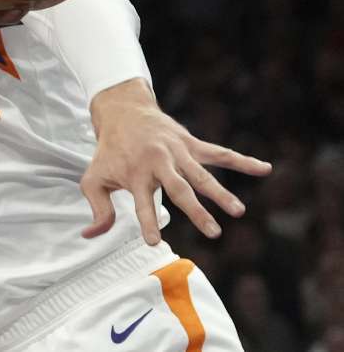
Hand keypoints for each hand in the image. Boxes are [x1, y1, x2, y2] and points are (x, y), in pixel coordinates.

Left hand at [80, 79, 272, 244]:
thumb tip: (90, 235)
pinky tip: (264, 169)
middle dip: (196, 211)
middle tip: (213, 232)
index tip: (154, 242)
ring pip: (201, 174)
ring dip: (220, 192)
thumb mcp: (93, 178)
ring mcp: (177, 152)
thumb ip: (98, 209)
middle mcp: (158, 163)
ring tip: (238, 211)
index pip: (141, 204)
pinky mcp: (191, 143)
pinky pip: (219, 153)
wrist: (122, 112)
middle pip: (179, 189)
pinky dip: (241, 161)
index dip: (147, 222)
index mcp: (135, 174)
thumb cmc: (109, 151)